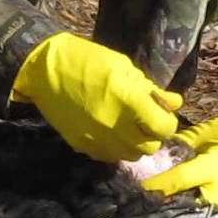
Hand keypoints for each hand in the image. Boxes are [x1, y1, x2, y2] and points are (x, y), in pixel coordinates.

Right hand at [11, 32, 183, 161]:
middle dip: (152, 135)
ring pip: (130, 156)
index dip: (167, 122)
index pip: (163, 128)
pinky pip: (109, 157)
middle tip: (146, 122)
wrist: (44, 70)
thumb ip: (150, 88)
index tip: (162, 114)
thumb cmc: (87, 60)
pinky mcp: (82, 145)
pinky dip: (115, 148)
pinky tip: (110, 133)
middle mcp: (115, 125)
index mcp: (128, 100)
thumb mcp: (123, 67)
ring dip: (135, 144)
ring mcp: (97, 138)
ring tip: (128, 128)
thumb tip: (174, 103)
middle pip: (149, 147)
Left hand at [140, 72, 217, 215]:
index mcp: (213, 166)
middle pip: (189, 208)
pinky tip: (205, 207)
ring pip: (206, 217)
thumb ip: (181, 146)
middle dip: (172, 207)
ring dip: (191, 213)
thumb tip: (156, 155)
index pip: (176, 182)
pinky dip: (212, 213)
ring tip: (179, 208)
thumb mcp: (206, 131)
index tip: (138, 190)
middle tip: (157, 203)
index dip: (155, 187)